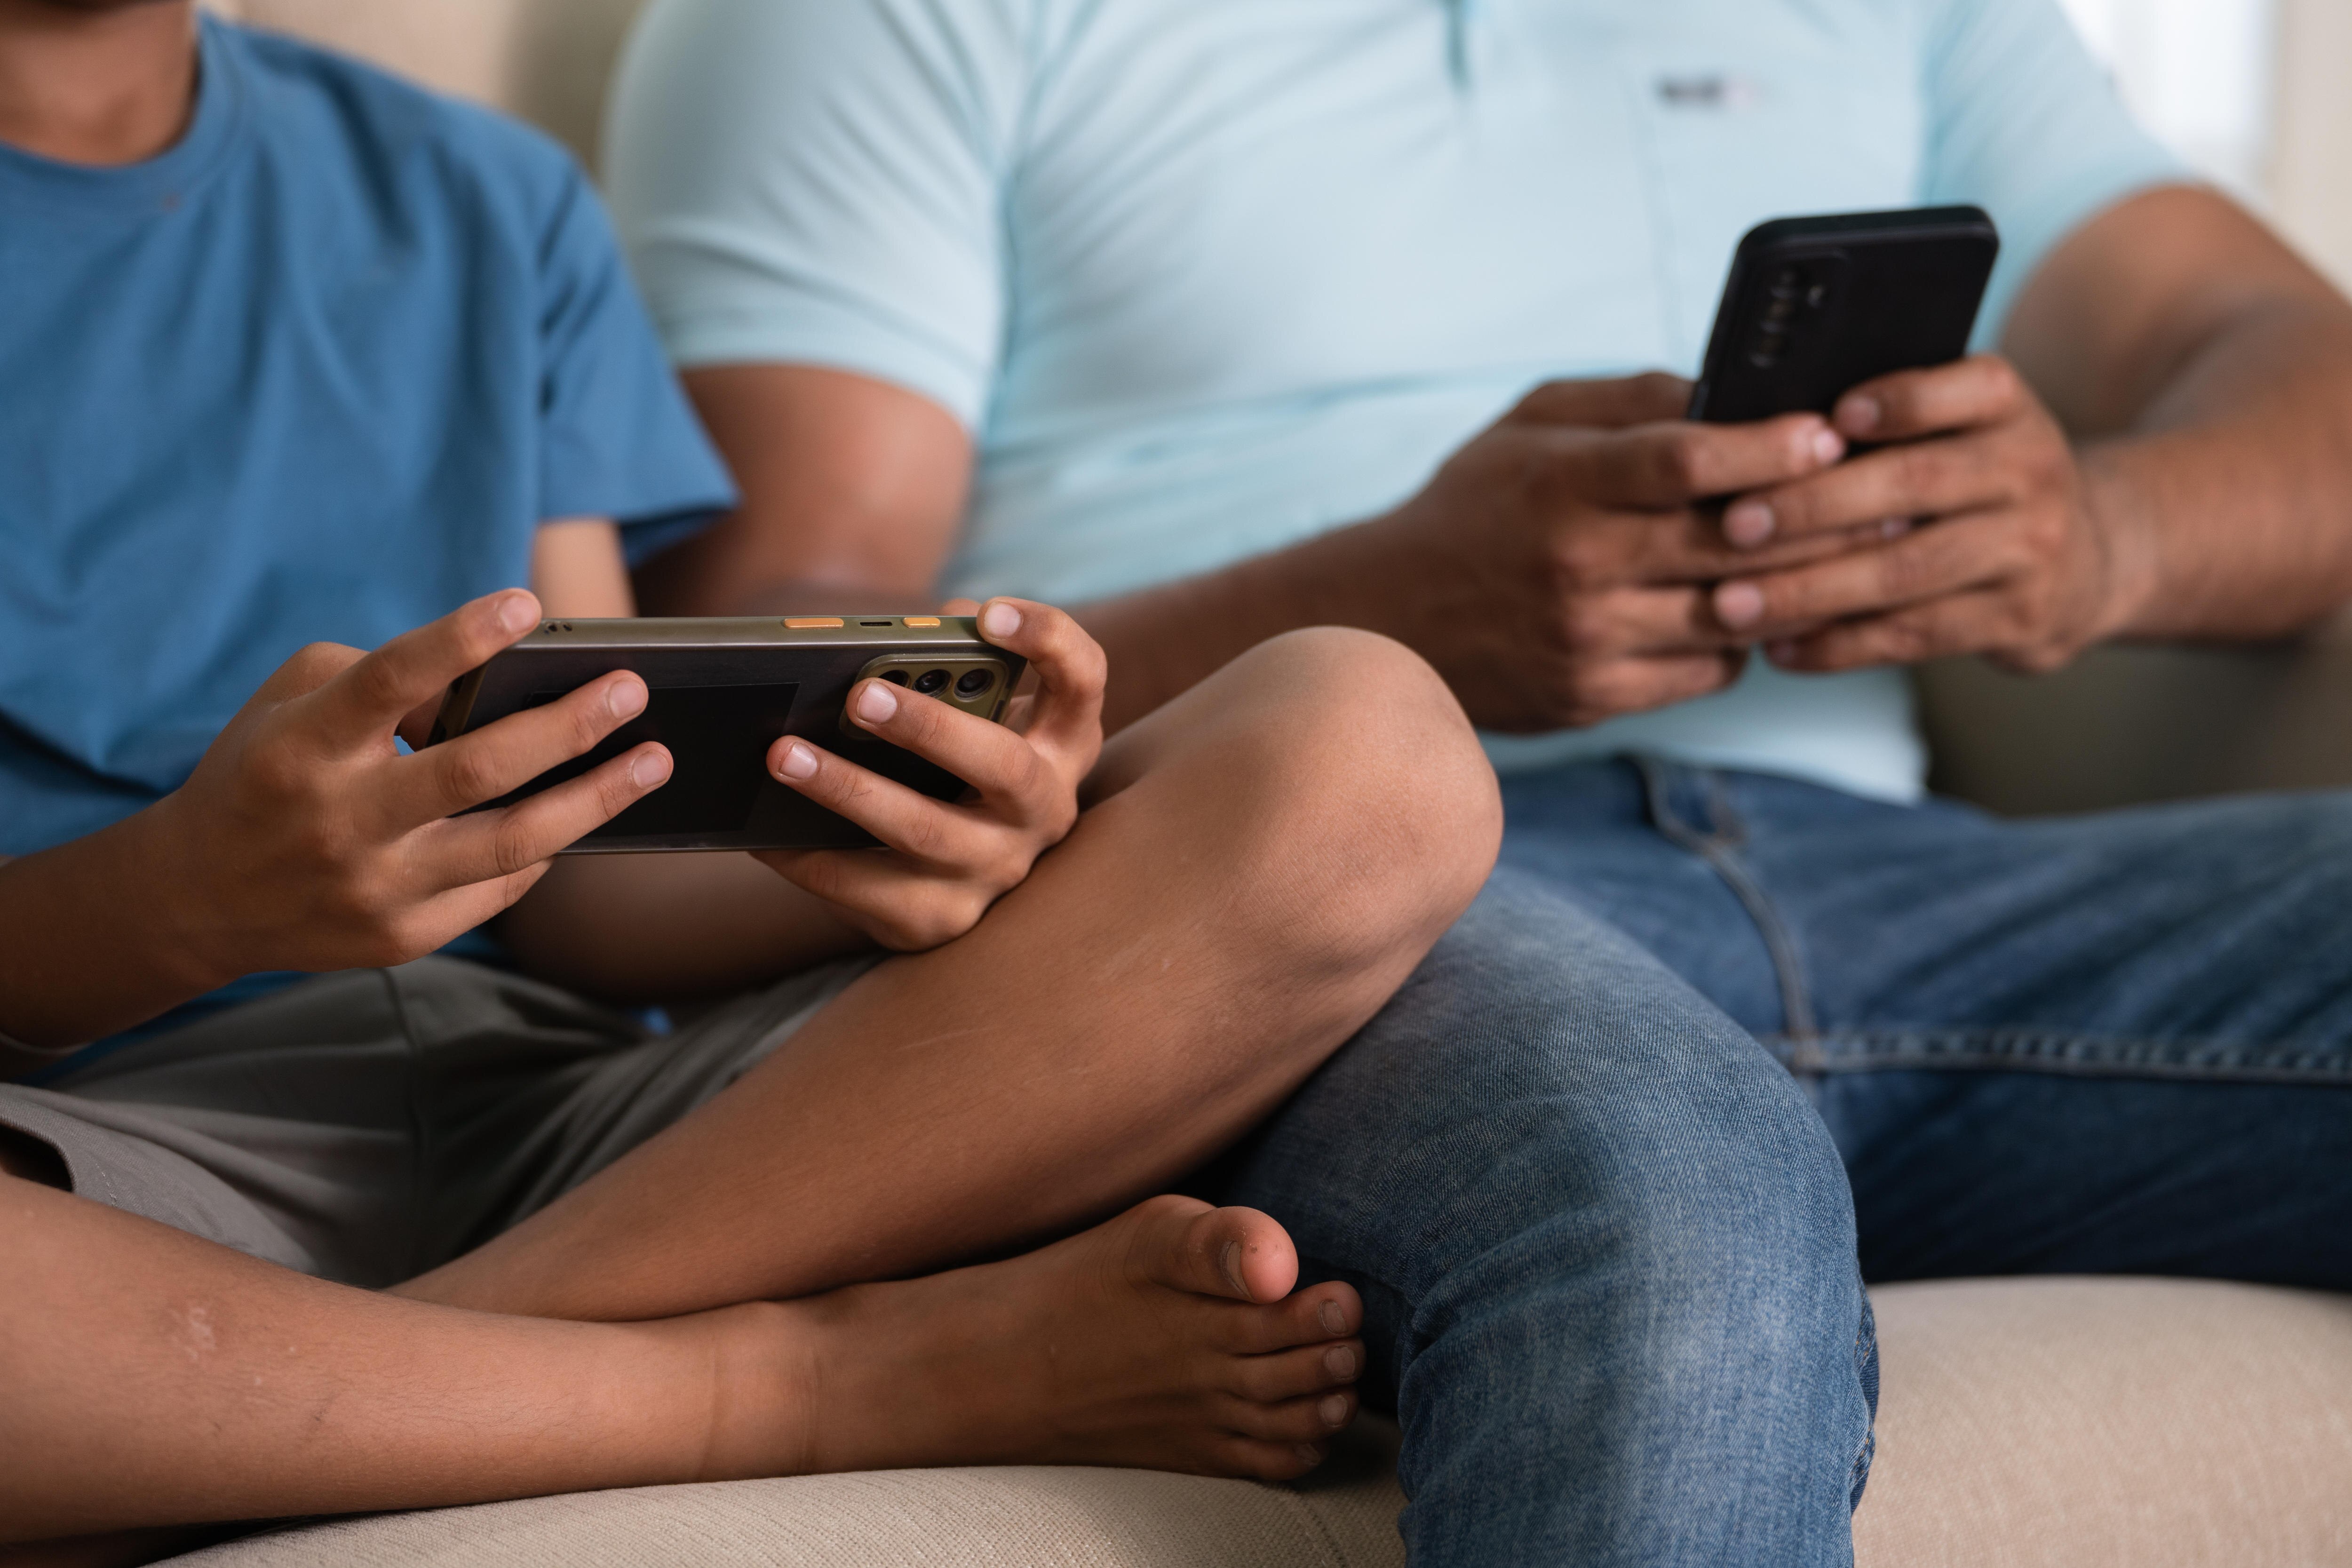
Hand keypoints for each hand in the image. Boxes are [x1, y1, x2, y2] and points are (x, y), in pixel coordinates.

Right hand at [144, 590, 671, 984]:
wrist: (198, 898)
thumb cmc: (267, 771)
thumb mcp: (294, 704)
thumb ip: (382, 678)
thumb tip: (497, 682)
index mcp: (304, 745)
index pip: (388, 681)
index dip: (460, 639)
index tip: (528, 604)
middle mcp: (340, 819)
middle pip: (476, 769)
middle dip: (568, 728)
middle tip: (632, 691)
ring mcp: (374, 886)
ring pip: (513, 843)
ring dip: (597, 799)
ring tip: (652, 760)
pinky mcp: (401, 937)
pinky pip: (500, 889)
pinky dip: (547, 849)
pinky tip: (584, 815)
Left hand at [754, 598, 1103, 950]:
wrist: (944, 873)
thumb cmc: (948, 763)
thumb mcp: (967, 713)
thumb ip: (949, 665)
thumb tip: (898, 640)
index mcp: (1060, 742)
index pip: (1082, 679)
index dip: (1047, 640)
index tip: (989, 613)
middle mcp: (1043, 810)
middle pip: (1005, 766)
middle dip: (931, 728)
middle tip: (860, 694)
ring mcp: (996, 872)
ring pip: (926, 832)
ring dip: (850, 790)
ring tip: (784, 755)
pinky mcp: (940, 920)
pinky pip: (867, 891)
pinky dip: (809, 857)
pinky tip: (762, 830)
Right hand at [1355, 374, 1892, 729]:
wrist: (1388, 620)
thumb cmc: (1473, 505)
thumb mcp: (1529, 424)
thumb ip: (1630, 402)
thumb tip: (1735, 392)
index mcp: (1560, 484)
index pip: (1685, 460)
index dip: (1771, 446)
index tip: (1831, 432)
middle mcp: (1576, 567)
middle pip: (1731, 543)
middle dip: (1823, 517)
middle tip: (1893, 493)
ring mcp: (1587, 641)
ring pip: (1734, 616)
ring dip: (1802, 586)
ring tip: (1858, 553)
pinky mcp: (1593, 698)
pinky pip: (1708, 671)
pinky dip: (1743, 638)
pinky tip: (1760, 607)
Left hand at [1707, 355, 2143, 672]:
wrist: (2091, 558)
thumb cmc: (1978, 482)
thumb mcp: (1962, 429)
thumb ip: (1891, 424)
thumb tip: (1764, 436)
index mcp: (2007, 407)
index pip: (1962, 390)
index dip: (1899, 402)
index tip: (1826, 418)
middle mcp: (2030, 469)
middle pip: (1913, 484)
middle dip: (1812, 507)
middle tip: (1732, 527)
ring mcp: (2030, 548)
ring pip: (1905, 571)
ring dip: (1809, 591)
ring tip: (1733, 605)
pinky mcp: (2018, 619)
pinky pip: (1914, 635)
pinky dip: (1839, 645)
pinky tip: (1780, 649)